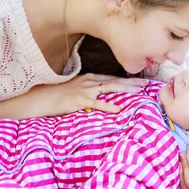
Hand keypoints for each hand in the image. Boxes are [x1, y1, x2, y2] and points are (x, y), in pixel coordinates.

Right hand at [27, 74, 148, 116]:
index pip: (112, 78)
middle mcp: (89, 81)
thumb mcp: (76, 89)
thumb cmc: (57, 95)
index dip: (127, 80)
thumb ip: (90, 91)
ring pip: (110, 88)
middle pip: (115, 81)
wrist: (41, 98)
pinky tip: (118, 110)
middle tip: (147, 84)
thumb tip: (102, 96)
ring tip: (139, 92)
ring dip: (126, 90)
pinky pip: (97, 103)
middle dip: (132, 82)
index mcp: (89, 78)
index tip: (141, 81)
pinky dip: (108, 106)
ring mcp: (84, 90)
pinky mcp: (79, 100)